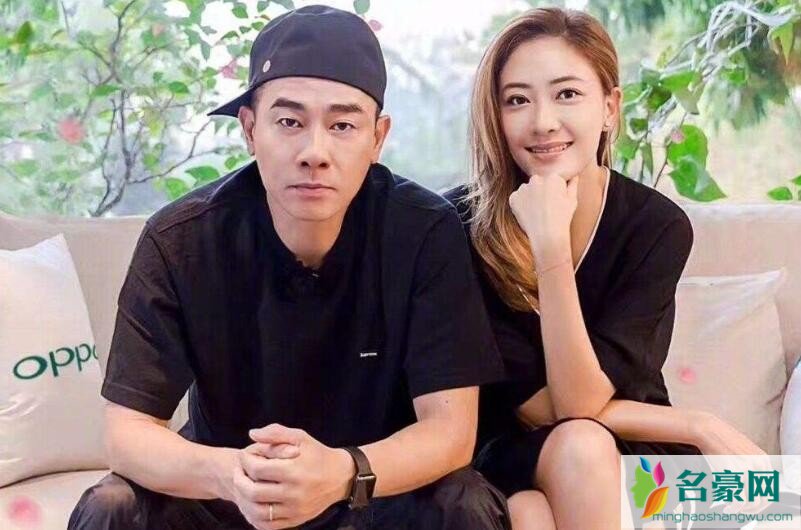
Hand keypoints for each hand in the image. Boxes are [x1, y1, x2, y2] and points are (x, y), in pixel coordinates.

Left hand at [230, 424, 354, 529]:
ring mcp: (295, 509)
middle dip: (239, 480)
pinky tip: (254, 503)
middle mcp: (294, 492)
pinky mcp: (296, 520)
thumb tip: (251, 434)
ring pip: (258, 511)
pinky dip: (255, 516)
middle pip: (253, 492)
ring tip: (244, 487)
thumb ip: (275, 433)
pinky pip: (268, 525)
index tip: (244, 455)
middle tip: (239, 472)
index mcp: (294, 470)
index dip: (245, 461)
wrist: (341, 477)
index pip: (257, 469)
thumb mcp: (300, 437)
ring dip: (245, 499)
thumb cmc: (317, 454)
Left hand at [508, 172, 577, 269]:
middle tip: (545, 208)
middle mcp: (537, 179)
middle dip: (540, 191)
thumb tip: (574, 176)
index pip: (551, 180)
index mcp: (553, 177)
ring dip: (530, 197)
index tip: (555, 202)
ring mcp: (523, 188)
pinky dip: (520, 205)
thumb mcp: (572, 201)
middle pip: (538, 182)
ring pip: (526, 190)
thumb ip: (572, 185)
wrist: (547, 234)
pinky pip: (516, 198)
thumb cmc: (562, 219)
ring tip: (537, 212)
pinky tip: (528, 214)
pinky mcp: (513, 197)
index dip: (554, 192)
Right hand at [688, 411, 773, 515]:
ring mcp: (750, 470)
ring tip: (734, 510)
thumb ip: (749, 464)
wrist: (708, 430)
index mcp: (763, 459)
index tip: (750, 503)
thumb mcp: (740, 450)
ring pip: (754, 501)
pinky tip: (728, 508)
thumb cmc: (719, 439)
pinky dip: (735, 508)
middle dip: (754, 507)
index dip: (760, 498)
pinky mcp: (738, 474)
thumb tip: (748, 482)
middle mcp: (760, 465)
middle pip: (764, 496)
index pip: (769, 486)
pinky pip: (741, 499)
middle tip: (742, 510)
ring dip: (744, 509)